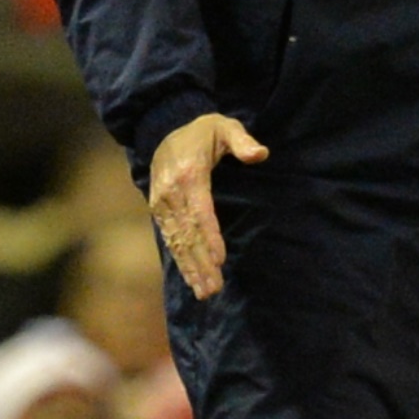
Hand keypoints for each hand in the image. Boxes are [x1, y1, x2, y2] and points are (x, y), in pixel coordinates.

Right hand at [147, 111, 267, 301]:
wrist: (164, 128)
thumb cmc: (202, 131)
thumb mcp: (225, 127)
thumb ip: (242, 141)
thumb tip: (260, 154)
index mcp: (190, 174)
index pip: (200, 211)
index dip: (210, 236)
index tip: (220, 259)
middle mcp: (171, 192)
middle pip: (188, 233)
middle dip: (201, 263)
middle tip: (214, 289)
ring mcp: (162, 203)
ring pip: (177, 241)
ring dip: (190, 268)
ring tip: (204, 292)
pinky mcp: (158, 210)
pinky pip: (169, 239)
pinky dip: (180, 261)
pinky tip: (191, 279)